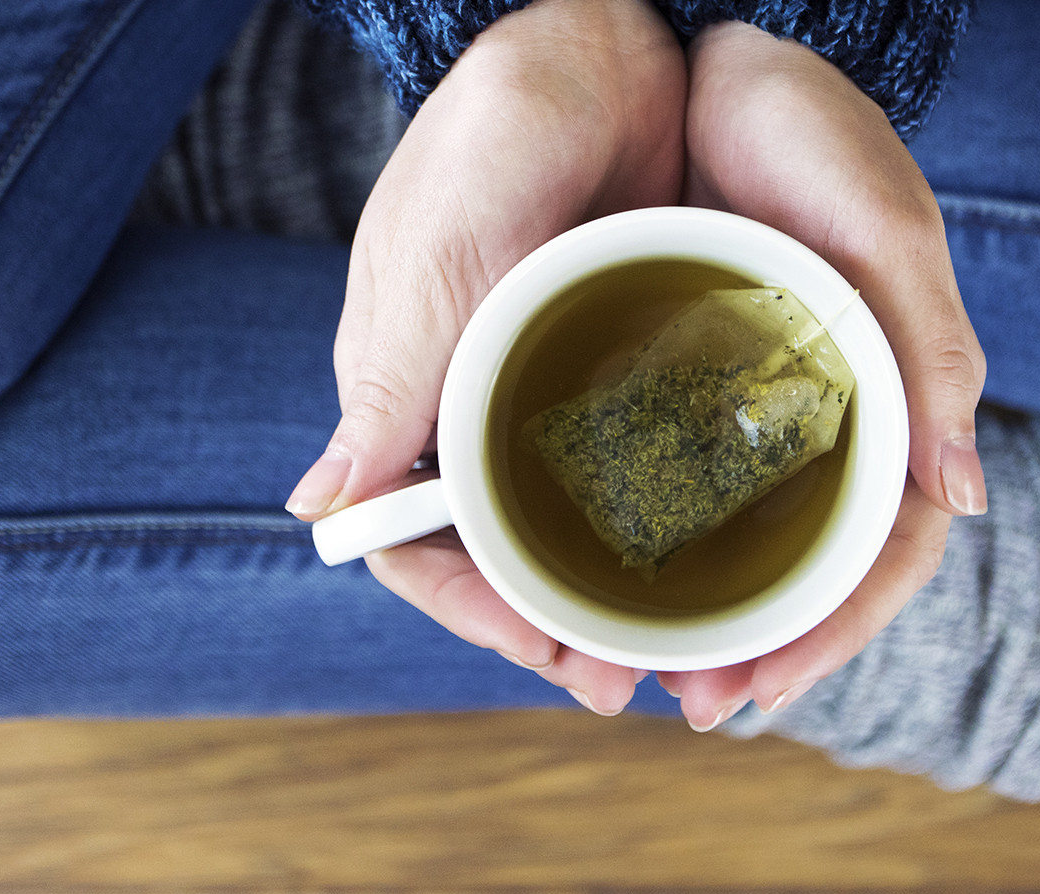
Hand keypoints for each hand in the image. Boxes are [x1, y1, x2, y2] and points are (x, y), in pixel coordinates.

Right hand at [286, 0, 686, 712]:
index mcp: (416, 400)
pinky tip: (716, 557)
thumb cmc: (489, 139)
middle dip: (561, 629)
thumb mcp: (432, 267)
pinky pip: (639, 460)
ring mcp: (554, 385)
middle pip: (510, 555)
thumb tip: (323, 514)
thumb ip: (387, 393)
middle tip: (634, 683)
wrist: (593, 42)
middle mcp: (483, 407)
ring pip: (576, 524)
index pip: (426, 546)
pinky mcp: (627, 353)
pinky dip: (666, 520)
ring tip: (685, 649)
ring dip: (618, 594)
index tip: (552, 659)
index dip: (480, 617)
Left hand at [656, 22, 986, 728]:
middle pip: (808, 568)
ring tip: (633, 671)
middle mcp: (827, 417)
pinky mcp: (688, 377)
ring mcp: (758, 404)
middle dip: (758, 650)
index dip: (833, 631)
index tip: (761, 688)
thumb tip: (968, 497)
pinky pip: (680, 482)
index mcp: (887, 398)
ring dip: (697, 617)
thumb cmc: (814, 134)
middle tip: (686, 703)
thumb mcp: (884, 230)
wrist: (710, 54)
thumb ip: (934, 352)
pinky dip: (654, 544)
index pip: (884, 551)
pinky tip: (607, 577)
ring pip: (743, 541)